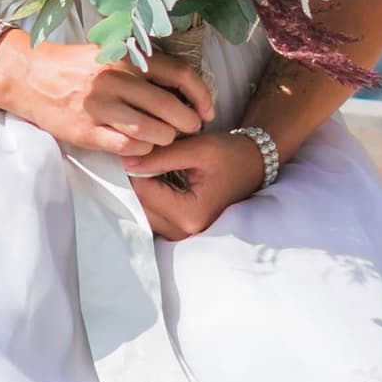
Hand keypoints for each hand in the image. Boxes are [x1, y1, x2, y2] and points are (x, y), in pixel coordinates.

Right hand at [0, 40, 214, 162]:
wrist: (30, 76)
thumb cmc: (75, 66)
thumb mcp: (109, 53)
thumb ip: (141, 65)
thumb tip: (181, 88)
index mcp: (125, 56)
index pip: (179, 74)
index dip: (201, 94)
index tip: (207, 109)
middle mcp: (114, 78)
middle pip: (169, 105)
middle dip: (187, 121)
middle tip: (190, 127)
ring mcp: (100, 106)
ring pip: (151, 130)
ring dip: (166, 138)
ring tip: (166, 138)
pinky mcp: (86, 131)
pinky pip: (127, 147)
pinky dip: (143, 150)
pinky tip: (144, 147)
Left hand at [118, 129, 268, 240]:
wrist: (255, 165)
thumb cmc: (231, 155)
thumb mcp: (199, 149)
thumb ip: (161, 156)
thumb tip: (126, 162)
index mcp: (191, 213)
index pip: (144, 192)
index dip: (134, 168)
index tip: (134, 148)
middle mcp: (186, 231)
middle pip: (141, 207)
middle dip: (134, 181)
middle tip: (135, 155)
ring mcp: (185, 234)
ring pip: (145, 213)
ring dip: (140, 190)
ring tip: (144, 165)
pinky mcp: (183, 229)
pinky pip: (155, 215)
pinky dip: (150, 197)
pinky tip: (153, 178)